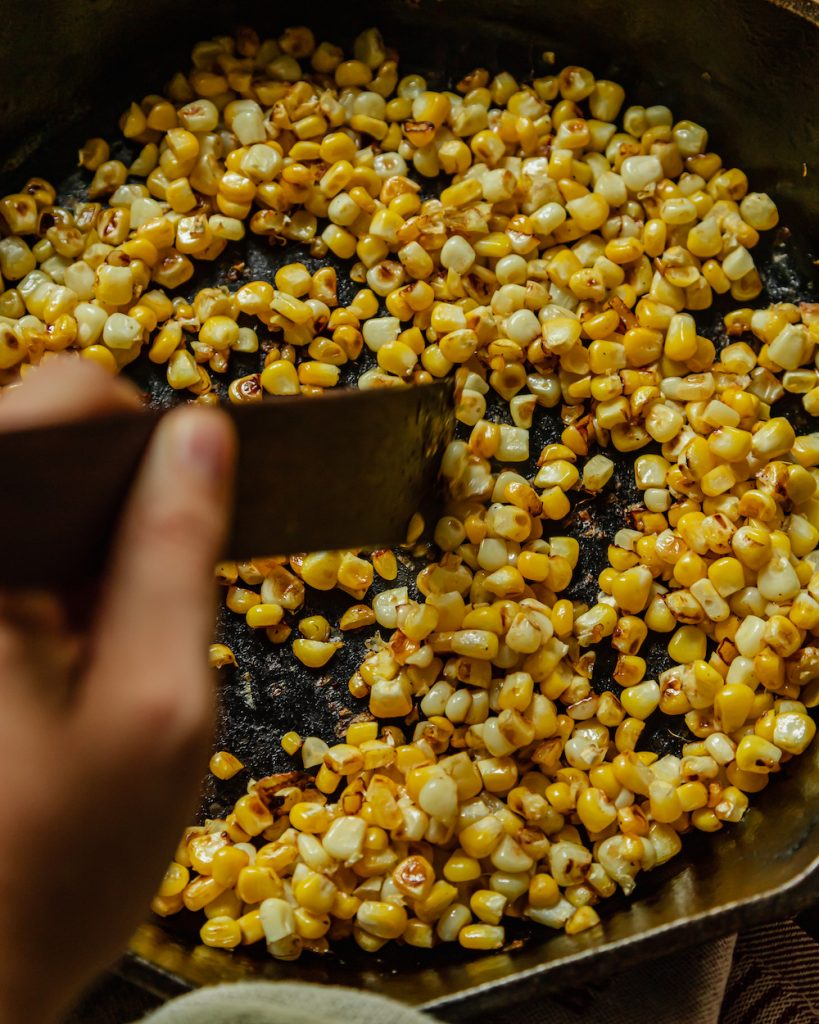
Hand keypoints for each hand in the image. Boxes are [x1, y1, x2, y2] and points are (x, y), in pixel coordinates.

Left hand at [0, 360, 234, 1022]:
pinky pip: (15, 555)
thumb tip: (204, 436)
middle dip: (119, 510)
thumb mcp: (159, 701)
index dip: (151, 440)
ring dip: (87, 554)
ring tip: (100, 645)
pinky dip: (54, 586)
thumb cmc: (52, 865)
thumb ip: (180, 552)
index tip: (188, 511)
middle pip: (46, 444)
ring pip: (32, 500)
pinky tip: (66, 658)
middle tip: (141, 611)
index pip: (66, 399)